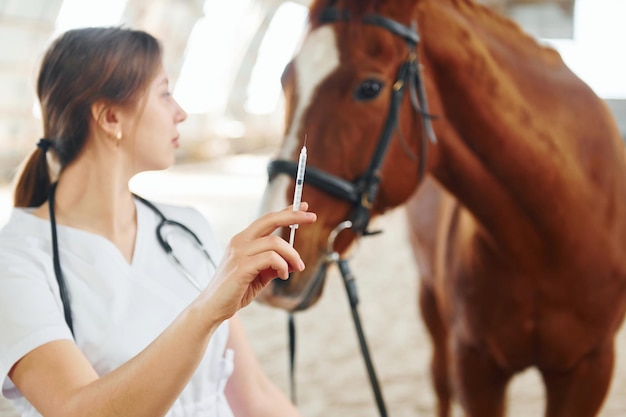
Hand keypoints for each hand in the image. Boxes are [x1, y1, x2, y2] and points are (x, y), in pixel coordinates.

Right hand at [197, 203, 315, 321]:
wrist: (213, 307)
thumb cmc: (235, 290)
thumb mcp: (258, 275)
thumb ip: (273, 266)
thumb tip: (294, 263)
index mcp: (243, 240)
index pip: (267, 219)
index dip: (286, 211)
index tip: (303, 207)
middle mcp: (240, 241)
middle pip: (270, 219)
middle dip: (293, 216)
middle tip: (312, 217)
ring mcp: (239, 253)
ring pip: (275, 243)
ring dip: (292, 255)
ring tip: (297, 267)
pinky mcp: (241, 266)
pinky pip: (271, 258)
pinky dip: (283, 265)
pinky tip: (283, 274)